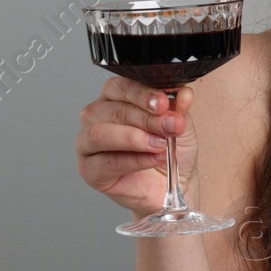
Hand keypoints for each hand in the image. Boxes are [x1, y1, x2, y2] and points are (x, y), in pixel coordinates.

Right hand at [75, 77, 199, 216]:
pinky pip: (107, 162)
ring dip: (134, 138)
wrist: (172, 183)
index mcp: (113, 98)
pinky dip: (135, 160)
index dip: (141, 93)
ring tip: (161, 144)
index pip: (118, 86)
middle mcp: (95, 117)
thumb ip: (179, 107)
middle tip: (170, 126)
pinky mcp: (89, 170)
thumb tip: (184, 94)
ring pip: (100, 134)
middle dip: (145, 118)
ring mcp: (87, 144)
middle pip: (112, 110)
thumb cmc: (169, 148)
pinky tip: (155, 159)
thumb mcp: (179, 123)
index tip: (163, 103)